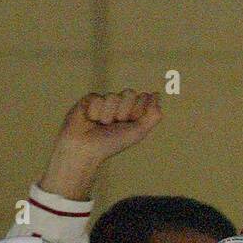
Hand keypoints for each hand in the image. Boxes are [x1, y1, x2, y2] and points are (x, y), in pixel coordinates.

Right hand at [40, 91, 162, 198]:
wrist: (85, 149)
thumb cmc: (111, 144)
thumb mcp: (138, 132)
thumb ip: (152, 116)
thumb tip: (157, 94)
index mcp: (133, 111)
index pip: (143, 97)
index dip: (137, 111)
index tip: (129, 124)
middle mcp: (120, 104)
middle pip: (130, 93)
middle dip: (123, 112)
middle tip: (114, 125)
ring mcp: (105, 100)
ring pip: (113, 96)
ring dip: (108, 115)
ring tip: (100, 125)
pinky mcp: (90, 99)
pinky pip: (98, 98)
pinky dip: (95, 112)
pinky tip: (89, 119)